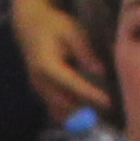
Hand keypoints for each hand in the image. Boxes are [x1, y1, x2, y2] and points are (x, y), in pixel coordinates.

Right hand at [12, 0, 110, 123]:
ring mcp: (38, 89)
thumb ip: (85, 52)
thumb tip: (101, 72)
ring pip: (60, 110)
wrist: (30, 27)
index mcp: (46, 64)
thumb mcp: (72, 31)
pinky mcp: (41, 93)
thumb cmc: (55, 26)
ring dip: (79, 114)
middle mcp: (39, 81)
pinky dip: (71, 113)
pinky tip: (88, 111)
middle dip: (86, 110)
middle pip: (64, 104)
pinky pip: (56, 110)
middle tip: (109, 112)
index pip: (71, 84)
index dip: (90, 94)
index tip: (108, 102)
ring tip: (101, 114)